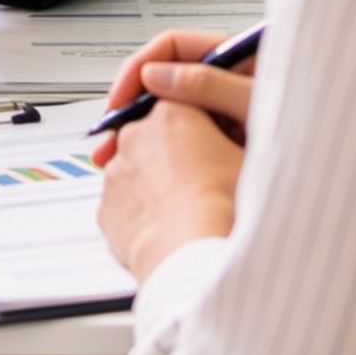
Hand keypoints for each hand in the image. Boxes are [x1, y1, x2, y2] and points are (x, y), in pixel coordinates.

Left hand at [92, 29, 253, 280]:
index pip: (180, 99)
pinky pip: (124, 201)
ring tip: (187, 206)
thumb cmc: (228, 207)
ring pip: (137, 168)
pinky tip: (168, 224)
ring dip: (156, 180)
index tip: (210, 137)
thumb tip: (243, 124)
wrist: (195, 256)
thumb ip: (237, 128)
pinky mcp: (105, 207)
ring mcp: (116, 173)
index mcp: (173, 113)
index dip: (200, 120)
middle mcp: (137, 137)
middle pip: (156, 133)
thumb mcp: (250, 153)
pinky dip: (141, 209)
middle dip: (175, 150)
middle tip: (203, 177)